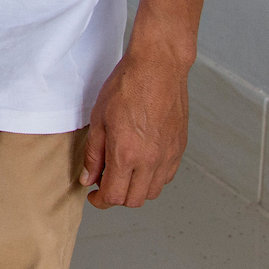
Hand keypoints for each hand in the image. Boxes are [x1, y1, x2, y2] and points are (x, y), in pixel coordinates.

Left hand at [80, 45, 189, 207]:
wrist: (158, 67)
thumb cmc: (127, 86)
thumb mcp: (99, 118)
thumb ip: (93, 154)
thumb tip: (89, 178)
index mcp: (126, 154)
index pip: (114, 195)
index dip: (100, 200)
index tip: (93, 195)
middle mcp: (150, 160)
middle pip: (134, 200)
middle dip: (116, 197)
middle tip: (105, 183)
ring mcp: (168, 156)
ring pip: (152, 192)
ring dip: (136, 190)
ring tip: (123, 172)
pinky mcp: (179, 148)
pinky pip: (167, 177)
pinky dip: (153, 178)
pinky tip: (142, 163)